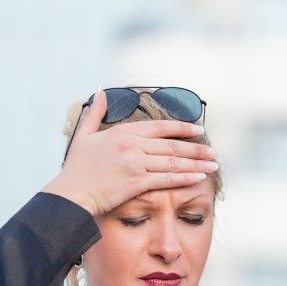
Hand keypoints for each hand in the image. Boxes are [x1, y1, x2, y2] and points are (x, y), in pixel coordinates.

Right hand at [42, 89, 219, 215]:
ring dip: (197, 164)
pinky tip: (199, 177)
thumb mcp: (84, 135)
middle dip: (197, 149)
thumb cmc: (76, 168)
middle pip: (173, 146)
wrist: (72, 193)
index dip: (183, 128)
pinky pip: (168, 179)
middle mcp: (133, 145)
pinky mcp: (138, 183)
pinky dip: (185, 178)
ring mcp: (136, 164)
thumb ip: (96, 113)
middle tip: (214, 152)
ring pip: (174, 162)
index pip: (161, 127)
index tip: (199, 130)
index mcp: (123, 132)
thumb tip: (101, 92)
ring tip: (213, 165)